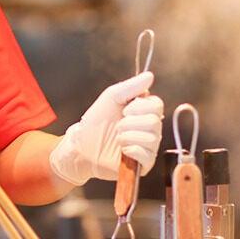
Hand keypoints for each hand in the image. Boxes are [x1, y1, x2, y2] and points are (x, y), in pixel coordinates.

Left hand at [49, 71, 163, 185]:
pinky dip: (130, 149)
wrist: (82, 145)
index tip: (124, 109)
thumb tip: (149, 75)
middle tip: (118, 124)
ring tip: (117, 137)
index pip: (157, 104)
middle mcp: (150, 129)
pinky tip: (121, 149)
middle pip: (154, 121)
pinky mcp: (144, 164)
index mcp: (144, 112)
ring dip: (127, 135)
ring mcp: (148, 147)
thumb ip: (130, 87)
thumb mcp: (110, 98)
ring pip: (151, 138)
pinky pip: (147, 154)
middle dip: (130, 122)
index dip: (139, 106)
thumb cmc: (95, 122)